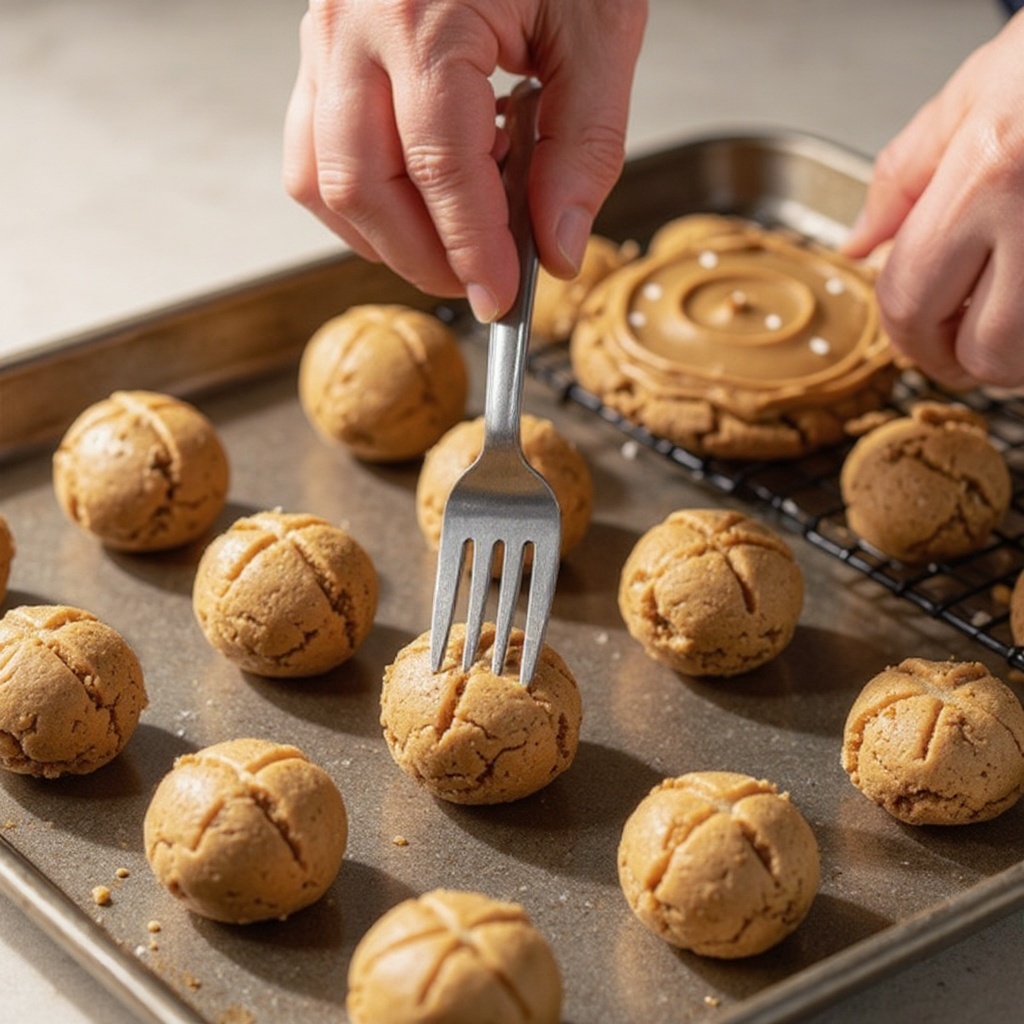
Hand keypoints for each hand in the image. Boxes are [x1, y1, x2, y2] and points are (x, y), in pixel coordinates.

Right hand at [283, 0, 646, 322]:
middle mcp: (355, 29)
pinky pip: (311, 150)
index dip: (473, 249)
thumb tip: (559, 246)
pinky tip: (416, 195)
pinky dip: (359, 197)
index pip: (440, 169)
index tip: (503, 300)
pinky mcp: (321, 51)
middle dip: (424, 256)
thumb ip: (584, 144)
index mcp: (424, 17)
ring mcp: (325, 38)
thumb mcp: (597, 26)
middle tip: (480, 283)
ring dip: (384, 236)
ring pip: (322, 179)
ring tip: (451, 239)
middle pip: (362, 187)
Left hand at [842, 13, 1023, 387]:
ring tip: (994, 322)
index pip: (911, 301)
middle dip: (957, 359)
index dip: (902, 337)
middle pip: (985, 350)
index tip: (908, 339)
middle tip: (951, 344)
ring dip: (1007, 357)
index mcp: (986, 181)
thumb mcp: (965, 100)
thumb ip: (901, 181)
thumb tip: (859, 244)